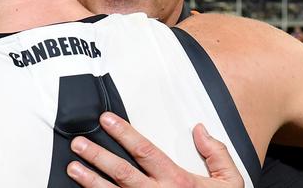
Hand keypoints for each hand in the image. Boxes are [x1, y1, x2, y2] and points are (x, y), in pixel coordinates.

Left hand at [67, 112, 243, 187]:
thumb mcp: (230, 181)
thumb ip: (216, 153)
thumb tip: (199, 129)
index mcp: (177, 180)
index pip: (144, 151)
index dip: (123, 133)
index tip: (106, 120)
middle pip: (121, 172)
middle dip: (97, 156)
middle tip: (78, 143)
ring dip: (90, 181)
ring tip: (72, 168)